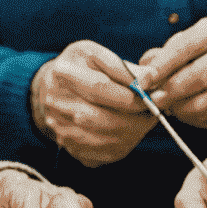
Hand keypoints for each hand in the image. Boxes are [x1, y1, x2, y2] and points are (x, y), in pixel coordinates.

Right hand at [30, 41, 153, 167]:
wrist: (51, 90)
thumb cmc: (79, 67)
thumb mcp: (96, 54)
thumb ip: (123, 66)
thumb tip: (150, 79)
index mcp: (63, 73)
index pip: (100, 88)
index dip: (130, 94)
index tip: (151, 95)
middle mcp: (56, 105)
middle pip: (102, 118)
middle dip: (135, 117)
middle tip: (154, 111)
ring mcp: (61, 130)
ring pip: (105, 140)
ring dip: (133, 132)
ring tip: (145, 120)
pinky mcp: (71, 148)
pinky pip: (103, 154)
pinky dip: (124, 144)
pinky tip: (131, 131)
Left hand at [137, 17, 206, 130]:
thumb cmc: (203, 56)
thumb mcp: (184, 47)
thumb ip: (162, 57)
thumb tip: (144, 69)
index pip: (188, 45)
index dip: (163, 64)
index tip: (144, 81)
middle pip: (201, 73)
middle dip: (173, 89)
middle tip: (154, 100)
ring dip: (185, 107)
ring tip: (170, 109)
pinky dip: (200, 119)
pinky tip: (188, 116)